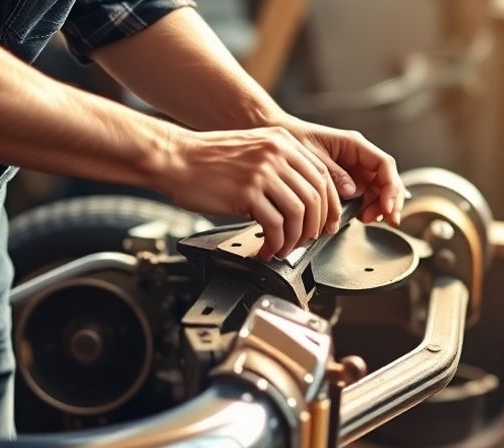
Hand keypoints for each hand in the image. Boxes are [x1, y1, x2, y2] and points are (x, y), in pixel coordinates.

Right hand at [156, 125, 341, 258]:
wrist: (174, 158)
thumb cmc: (208, 160)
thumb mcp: (253, 150)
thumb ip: (280, 167)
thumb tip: (304, 200)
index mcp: (283, 142)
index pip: (323, 177)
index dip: (329, 206)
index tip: (327, 224)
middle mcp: (277, 153)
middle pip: (315, 198)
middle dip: (314, 228)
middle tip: (304, 242)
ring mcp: (263, 172)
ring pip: (298, 214)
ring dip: (294, 239)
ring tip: (282, 248)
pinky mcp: (248, 192)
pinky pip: (275, 226)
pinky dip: (275, 244)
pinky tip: (266, 249)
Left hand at [279, 118, 405, 226]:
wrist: (278, 138)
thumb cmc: (293, 138)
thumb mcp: (312, 155)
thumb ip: (334, 174)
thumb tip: (352, 191)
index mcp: (354, 145)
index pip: (384, 165)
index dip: (390, 187)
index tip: (387, 206)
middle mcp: (358, 158)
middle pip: (385, 180)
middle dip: (388, 201)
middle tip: (382, 219)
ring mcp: (354, 171)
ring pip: (377, 191)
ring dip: (377, 207)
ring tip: (366, 218)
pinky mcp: (347, 183)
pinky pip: (363, 197)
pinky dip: (365, 209)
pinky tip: (359, 216)